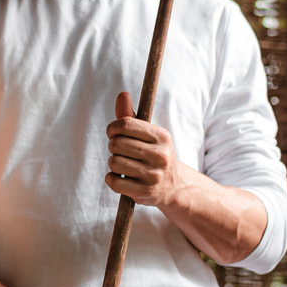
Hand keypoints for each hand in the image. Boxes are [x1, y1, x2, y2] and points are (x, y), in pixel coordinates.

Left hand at [105, 91, 186, 208]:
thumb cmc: (154, 154)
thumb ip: (131, 116)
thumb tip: (122, 94)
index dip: (112, 128)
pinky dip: (112, 179)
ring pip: (113, 162)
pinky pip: (114, 181)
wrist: (174, 186)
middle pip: (116, 143)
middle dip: (113, 146)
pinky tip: (121, 178)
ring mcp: (153, 175)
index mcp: (162, 136)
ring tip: (124, 164)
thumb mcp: (148, 135)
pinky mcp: (144, 192)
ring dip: (113, 163)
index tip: (113, 132)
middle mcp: (160, 155)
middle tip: (120, 151)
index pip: (125, 124)